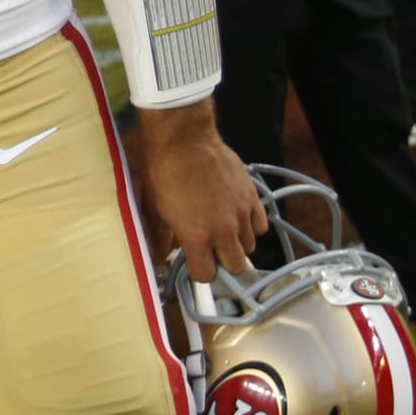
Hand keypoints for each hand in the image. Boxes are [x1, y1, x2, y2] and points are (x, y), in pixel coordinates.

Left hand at [136, 111, 264, 284]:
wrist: (184, 140)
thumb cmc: (163, 172)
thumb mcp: (153, 210)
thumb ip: (158, 239)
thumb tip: (156, 258)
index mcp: (197, 237)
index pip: (207, 275)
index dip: (200, 271)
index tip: (195, 263)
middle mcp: (224, 230)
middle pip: (236, 266)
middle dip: (223, 262)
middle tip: (212, 250)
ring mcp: (241, 213)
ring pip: (251, 246)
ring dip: (237, 243)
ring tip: (223, 230)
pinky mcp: (252, 196)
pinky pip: (262, 224)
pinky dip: (252, 225)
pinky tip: (238, 217)